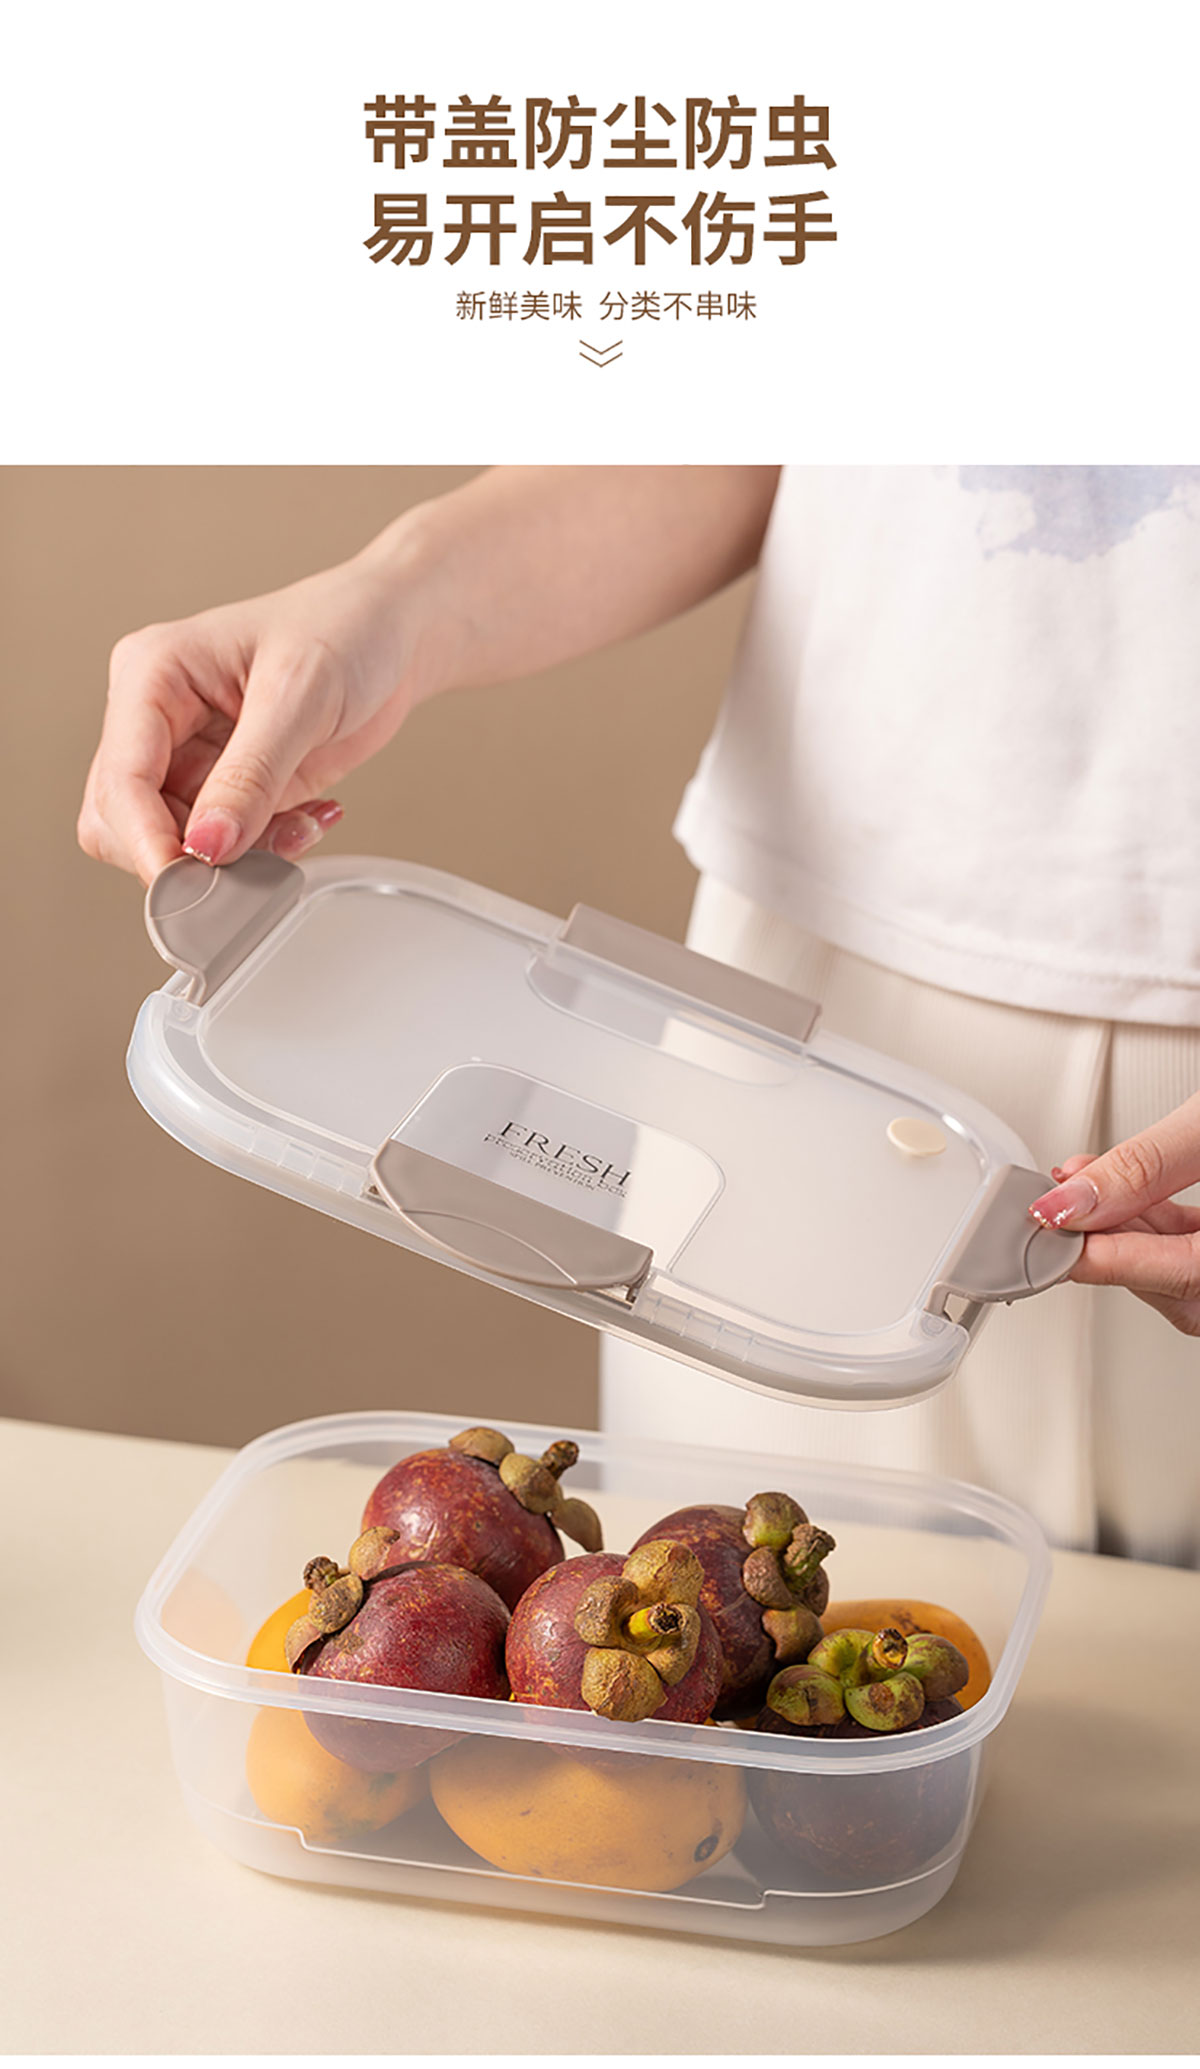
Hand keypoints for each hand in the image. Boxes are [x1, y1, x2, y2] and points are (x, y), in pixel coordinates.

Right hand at [77, 533, 439, 884]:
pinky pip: (225, 846)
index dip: (146, 840)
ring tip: (298, 826)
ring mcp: (192, 755)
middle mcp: (159, 718)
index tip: (188, 884)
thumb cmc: (346, 629)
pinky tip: (309, 817)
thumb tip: (208, 844)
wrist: (395, 634)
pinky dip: (266, 850)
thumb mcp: (299, 696)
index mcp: (153, 674)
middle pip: (124, 820)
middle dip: (186, 854)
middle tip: (250, 865)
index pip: (121, 777)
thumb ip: (250, 775)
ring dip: (236, 858)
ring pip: (175, 842)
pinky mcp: (230, 786)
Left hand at [1029, 1091, 1199, 1335]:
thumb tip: (1074, 1201)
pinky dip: (1155, 1228)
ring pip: (1186, 1276)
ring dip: (1128, 1236)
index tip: (1061, 1239)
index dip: (1117, 1259)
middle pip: (1185, 1287)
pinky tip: (1119, 1197)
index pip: (1188, 1274)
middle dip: (1116, 1248)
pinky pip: (1196, 1253)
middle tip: (1058, 1213)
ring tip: (1080, 1189)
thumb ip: (1145, 1164)